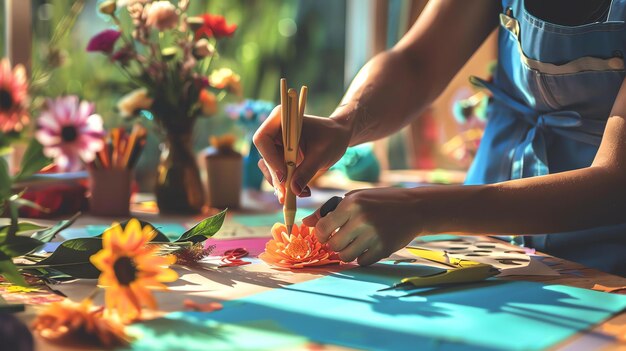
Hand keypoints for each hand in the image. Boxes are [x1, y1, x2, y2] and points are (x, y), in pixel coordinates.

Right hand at [253, 106, 351, 202]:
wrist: (339, 137)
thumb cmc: (332, 137)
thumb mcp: (321, 155)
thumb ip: (307, 171)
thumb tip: (294, 190)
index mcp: (281, 120)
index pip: (263, 139)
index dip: (270, 158)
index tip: (284, 175)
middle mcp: (275, 131)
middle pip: (265, 156)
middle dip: (275, 176)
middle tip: (286, 194)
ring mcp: (276, 145)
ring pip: (268, 167)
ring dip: (278, 183)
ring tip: (295, 195)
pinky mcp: (280, 157)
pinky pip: (276, 173)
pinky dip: (284, 184)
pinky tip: (297, 192)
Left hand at [303, 187, 424, 265]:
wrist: (414, 207)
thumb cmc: (380, 201)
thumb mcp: (355, 198)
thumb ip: (329, 211)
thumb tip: (305, 223)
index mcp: (352, 203)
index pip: (323, 228)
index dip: (321, 235)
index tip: (326, 235)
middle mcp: (362, 219)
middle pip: (334, 245)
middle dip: (335, 245)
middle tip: (342, 240)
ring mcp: (374, 235)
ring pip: (346, 256)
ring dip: (347, 253)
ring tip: (355, 243)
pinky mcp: (384, 248)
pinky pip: (362, 261)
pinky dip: (362, 257)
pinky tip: (369, 246)